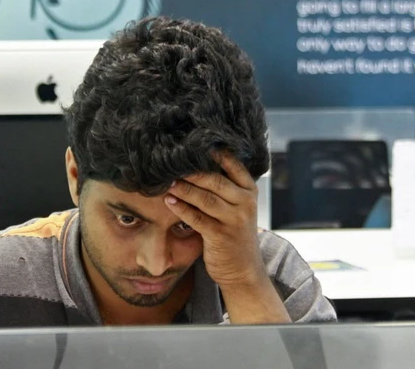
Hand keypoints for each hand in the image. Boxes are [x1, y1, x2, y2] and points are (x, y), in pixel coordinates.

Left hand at [164, 152, 290, 323]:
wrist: (243, 270)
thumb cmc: (233, 233)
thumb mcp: (237, 207)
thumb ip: (223, 187)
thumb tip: (192, 162)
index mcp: (249, 190)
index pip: (233, 164)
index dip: (214, 152)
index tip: (191, 143)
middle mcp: (245, 203)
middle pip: (216, 180)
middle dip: (191, 171)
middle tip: (170, 161)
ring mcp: (234, 220)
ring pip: (206, 198)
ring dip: (183, 188)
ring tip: (165, 180)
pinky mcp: (221, 236)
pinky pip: (197, 218)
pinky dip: (181, 208)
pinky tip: (168, 200)